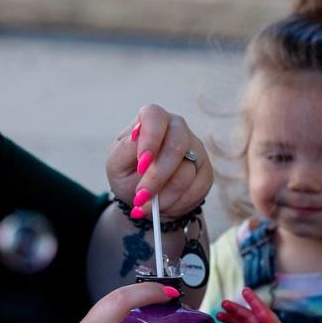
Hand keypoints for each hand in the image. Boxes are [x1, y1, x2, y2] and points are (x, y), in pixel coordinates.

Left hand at [106, 104, 211, 218]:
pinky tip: (164, 206)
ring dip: (164, 196)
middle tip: (141, 197)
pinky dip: (177, 204)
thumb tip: (136, 137)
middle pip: (176, 146)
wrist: (145, 197)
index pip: (155, 116)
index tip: (142, 163)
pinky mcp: (205, 171)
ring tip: (148, 205)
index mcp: (152, 119)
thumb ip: (124, 150)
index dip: (150, 138)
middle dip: (157, 176)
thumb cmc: (127, 174)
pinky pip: (197, 189)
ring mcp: (195, 148)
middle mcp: (177, 128)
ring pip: (186, 172)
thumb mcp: (116, 165)